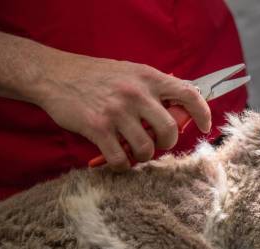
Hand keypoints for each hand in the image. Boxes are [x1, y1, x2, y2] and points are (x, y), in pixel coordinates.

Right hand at [37, 54, 211, 169]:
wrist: (54, 75)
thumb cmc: (97, 76)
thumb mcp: (131, 72)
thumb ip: (156, 88)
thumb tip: (184, 106)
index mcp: (148, 77)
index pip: (188, 94)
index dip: (203, 113)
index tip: (205, 127)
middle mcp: (136, 94)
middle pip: (169, 130)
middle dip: (168, 144)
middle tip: (159, 144)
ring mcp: (117, 111)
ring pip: (146, 148)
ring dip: (144, 157)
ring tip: (137, 152)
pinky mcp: (97, 128)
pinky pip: (120, 158)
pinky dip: (123, 165)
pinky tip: (119, 160)